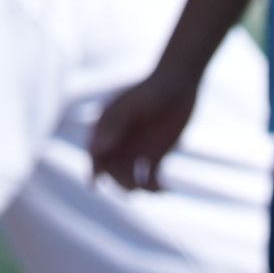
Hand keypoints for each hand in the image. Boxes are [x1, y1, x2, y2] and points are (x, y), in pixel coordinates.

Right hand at [84, 69, 198, 193]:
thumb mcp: (134, 105)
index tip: (95, 182)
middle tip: (134, 187)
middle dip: (119, 182)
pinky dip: (155, 187)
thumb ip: (116, 125)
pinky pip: (150, 178)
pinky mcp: (155, 156)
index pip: (95, 154)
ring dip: (137, 187)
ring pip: (130, 178)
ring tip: (153, 189)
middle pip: (112, 171)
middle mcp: (118, 143)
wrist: (180, 83)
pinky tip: (165, 189)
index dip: (93, 170)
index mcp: (105, 129)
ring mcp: (136, 151)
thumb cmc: (153, 89)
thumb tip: (97, 149)